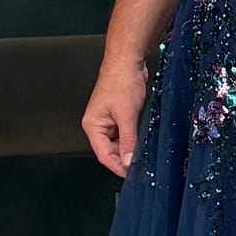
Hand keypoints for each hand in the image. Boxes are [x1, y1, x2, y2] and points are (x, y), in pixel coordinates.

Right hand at [83, 56, 147, 177]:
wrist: (127, 60)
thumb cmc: (122, 82)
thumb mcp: (127, 115)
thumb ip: (128, 140)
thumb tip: (128, 160)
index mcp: (93, 125)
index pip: (103, 154)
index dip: (117, 166)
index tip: (131, 175)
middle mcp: (98, 124)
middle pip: (110, 150)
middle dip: (124, 158)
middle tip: (141, 166)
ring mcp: (108, 120)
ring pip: (119, 142)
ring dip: (130, 148)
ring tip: (143, 155)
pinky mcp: (119, 115)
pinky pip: (125, 133)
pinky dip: (133, 139)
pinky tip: (142, 141)